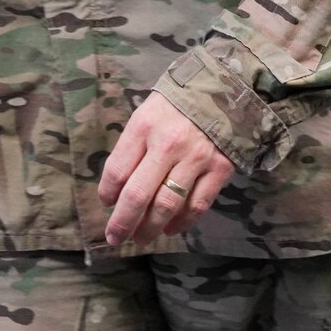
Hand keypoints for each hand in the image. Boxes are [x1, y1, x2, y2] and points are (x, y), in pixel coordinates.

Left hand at [98, 92, 234, 246]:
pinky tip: (170, 229)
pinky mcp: (220, 169)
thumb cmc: (176, 105)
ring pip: (167, 204)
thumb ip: (132, 148)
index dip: (108, 193)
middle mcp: (168, 144)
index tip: (106, 204)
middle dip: (123, 221)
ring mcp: (196, 158)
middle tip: (115, 237)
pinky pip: (198, 205)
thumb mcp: (146, 115)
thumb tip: (116, 189)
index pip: (117, 169)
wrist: (225, 90)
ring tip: (141, 239)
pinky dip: (182, 222)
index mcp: (143, 126)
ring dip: (151, 228)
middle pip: (138, 194)